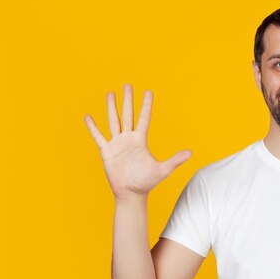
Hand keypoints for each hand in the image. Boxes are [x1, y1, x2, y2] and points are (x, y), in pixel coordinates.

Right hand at [84, 84, 191, 199]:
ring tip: (110, 94)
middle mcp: (128, 139)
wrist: (131, 193)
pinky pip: (99, 137)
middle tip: (128, 85)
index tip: (148, 91)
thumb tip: (191, 153)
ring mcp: (117, 144)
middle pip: (128, 115)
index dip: (146, 105)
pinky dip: (93, 127)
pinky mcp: (106, 151)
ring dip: (111, 108)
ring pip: (113, 121)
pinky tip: (88, 117)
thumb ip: (175, 160)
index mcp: (141, 140)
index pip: (144, 118)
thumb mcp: (163, 170)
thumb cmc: (147, 182)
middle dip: (128, 100)